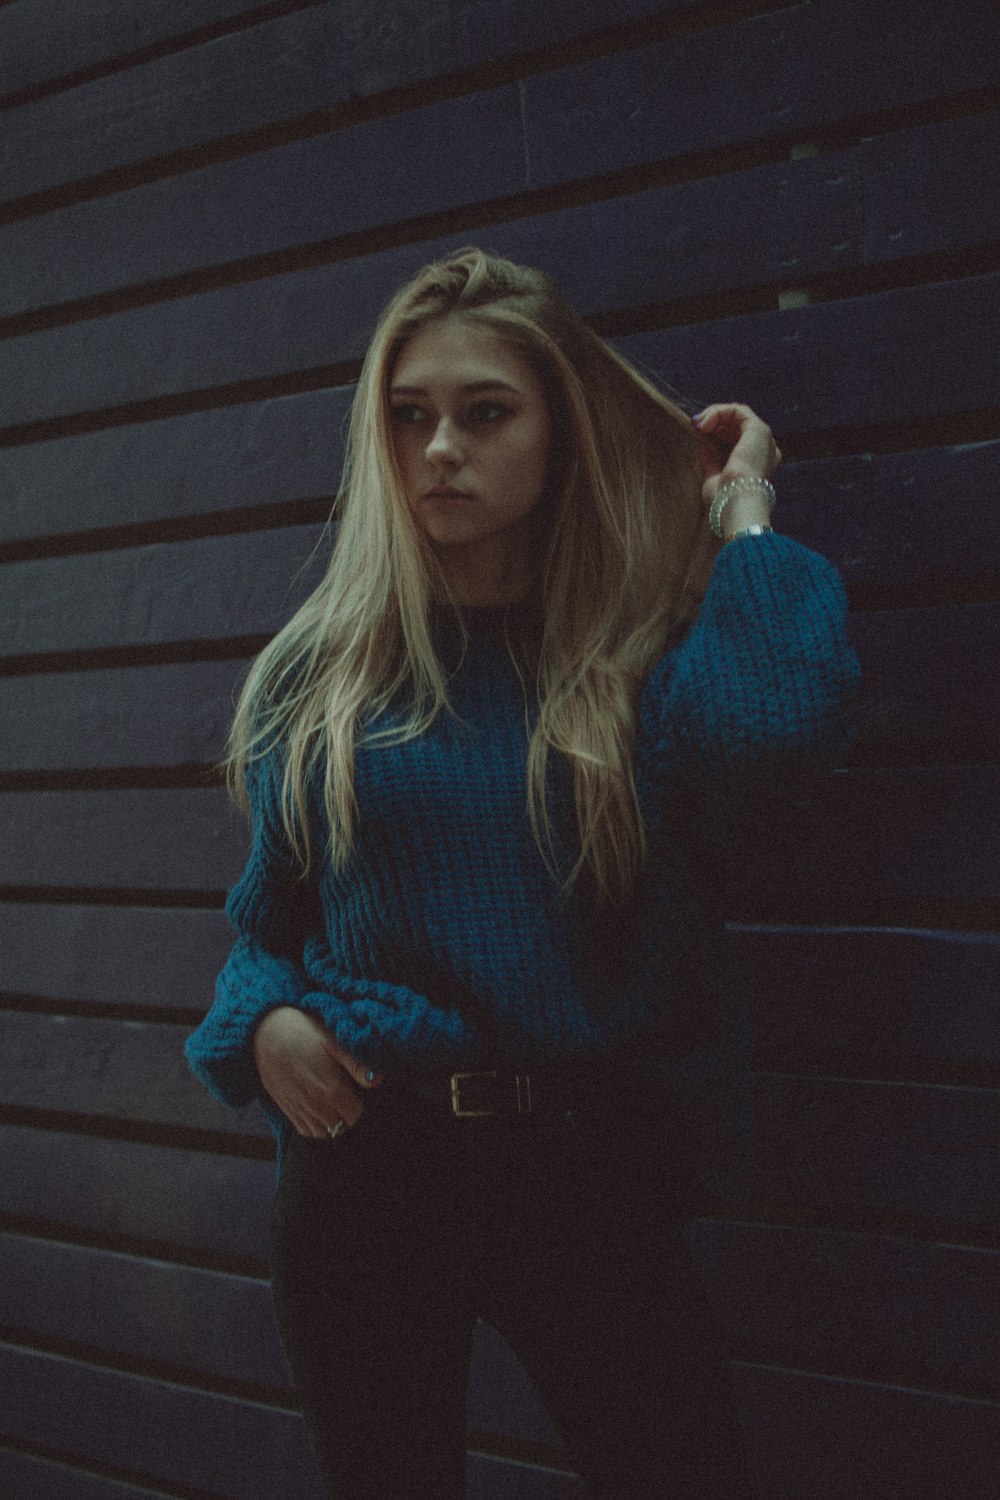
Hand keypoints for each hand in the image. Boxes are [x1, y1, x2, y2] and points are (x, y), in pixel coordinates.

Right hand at [252, 1006, 380, 1137]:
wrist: (265, 1033)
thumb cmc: (304, 1033)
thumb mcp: (334, 1042)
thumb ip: (357, 1064)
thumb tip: (378, 1080)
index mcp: (334, 1091)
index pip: (356, 1116)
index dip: (360, 1105)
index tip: (358, 1093)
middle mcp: (318, 1107)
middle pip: (342, 1128)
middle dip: (348, 1116)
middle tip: (346, 1097)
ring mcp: (301, 1111)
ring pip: (325, 1134)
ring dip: (332, 1124)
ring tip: (334, 1105)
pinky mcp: (287, 1110)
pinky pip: (306, 1131)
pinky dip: (315, 1127)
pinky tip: (318, 1110)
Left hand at [692, 402, 781, 514]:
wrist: (736, 505)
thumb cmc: (725, 500)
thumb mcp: (714, 477)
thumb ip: (710, 459)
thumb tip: (703, 441)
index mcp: (759, 464)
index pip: (739, 439)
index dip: (718, 433)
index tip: (699, 435)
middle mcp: (766, 450)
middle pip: (738, 425)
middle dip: (715, 421)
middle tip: (695, 425)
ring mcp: (764, 439)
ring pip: (738, 415)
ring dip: (714, 414)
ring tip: (697, 424)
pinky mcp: (759, 430)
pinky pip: (738, 411)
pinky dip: (719, 412)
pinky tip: (705, 424)